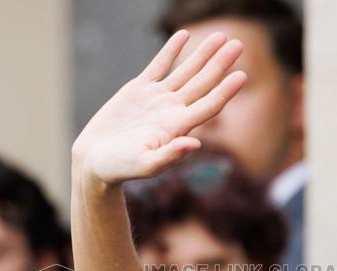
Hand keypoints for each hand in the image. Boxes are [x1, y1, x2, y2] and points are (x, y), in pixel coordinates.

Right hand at [72, 31, 246, 185]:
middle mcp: (172, 111)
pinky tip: (185, 35)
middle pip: (203, 83)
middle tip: (238, 44)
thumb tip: (195, 144)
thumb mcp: (145, 165)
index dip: (225, 91)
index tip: (241, 75)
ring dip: (203, 54)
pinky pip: (159, 65)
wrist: (95, 161)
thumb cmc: (120, 168)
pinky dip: (172, 50)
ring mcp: (157, 99)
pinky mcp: (139, 90)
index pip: (209, 106)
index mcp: (178, 127)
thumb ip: (169, 155)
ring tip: (221, 36)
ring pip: (185, 71)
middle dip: (220, 64)